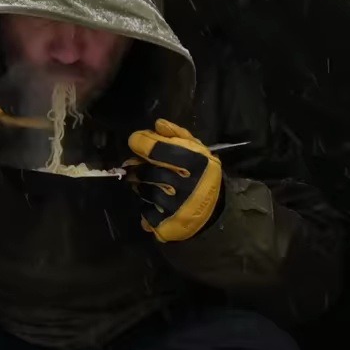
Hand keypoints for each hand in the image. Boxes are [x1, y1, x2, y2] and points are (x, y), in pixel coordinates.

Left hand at [125, 120, 223, 241]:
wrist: (212, 209)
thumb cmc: (202, 174)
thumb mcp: (197, 149)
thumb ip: (177, 135)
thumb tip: (157, 124)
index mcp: (195, 162)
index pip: (155, 149)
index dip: (140, 142)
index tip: (137, 141)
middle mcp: (185, 185)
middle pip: (145, 170)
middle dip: (138, 166)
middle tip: (139, 165)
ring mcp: (175, 207)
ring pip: (143, 190)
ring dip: (141, 185)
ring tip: (149, 183)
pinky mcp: (166, 224)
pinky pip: (144, 210)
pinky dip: (145, 205)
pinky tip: (155, 202)